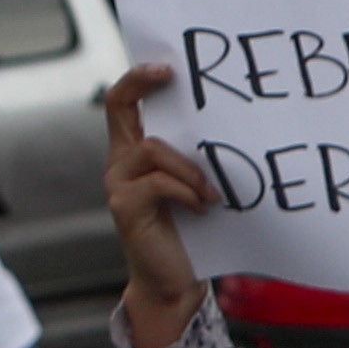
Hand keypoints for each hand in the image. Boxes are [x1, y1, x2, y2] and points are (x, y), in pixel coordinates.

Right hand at [100, 61, 217, 344]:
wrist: (176, 281)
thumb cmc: (193, 231)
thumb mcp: (195, 185)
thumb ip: (196, 158)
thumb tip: (230, 126)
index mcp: (135, 152)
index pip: (123, 104)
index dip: (137, 80)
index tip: (165, 67)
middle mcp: (120, 162)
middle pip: (119, 108)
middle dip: (141, 84)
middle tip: (170, 75)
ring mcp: (118, 183)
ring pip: (153, 150)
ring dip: (190, 169)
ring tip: (212, 193)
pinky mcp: (124, 207)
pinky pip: (158, 183)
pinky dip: (186, 192)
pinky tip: (203, 208)